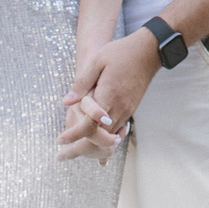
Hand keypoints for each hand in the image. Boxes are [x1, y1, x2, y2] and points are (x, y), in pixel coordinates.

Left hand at [60, 30, 160, 151]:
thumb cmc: (121, 52)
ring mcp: (126, 111)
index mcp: (108, 95)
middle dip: (78, 150)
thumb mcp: (98, 61)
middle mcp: (119, 108)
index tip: (59, 140)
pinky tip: (95, 147)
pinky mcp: (130, 110)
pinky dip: (103, 141)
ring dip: (90, 148)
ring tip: (71, 153)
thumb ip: (82, 83)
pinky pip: (115, 131)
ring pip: (108, 139)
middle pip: (99, 139)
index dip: (73, 135)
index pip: (90, 125)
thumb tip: (66, 102)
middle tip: (60, 156)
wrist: (149, 51)